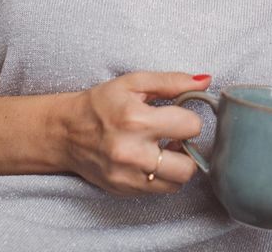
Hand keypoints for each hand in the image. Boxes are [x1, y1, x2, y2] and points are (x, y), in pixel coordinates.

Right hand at [61, 71, 208, 195]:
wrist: (65, 132)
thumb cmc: (101, 103)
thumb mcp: (134, 82)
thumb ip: (172, 81)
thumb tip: (206, 81)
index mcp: (136, 120)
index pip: (191, 127)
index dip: (189, 119)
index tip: (179, 115)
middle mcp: (131, 152)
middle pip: (188, 167)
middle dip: (188, 150)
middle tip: (176, 138)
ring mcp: (126, 176)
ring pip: (176, 183)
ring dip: (177, 167)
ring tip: (164, 150)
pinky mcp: (122, 190)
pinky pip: (158, 191)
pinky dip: (160, 177)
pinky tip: (150, 160)